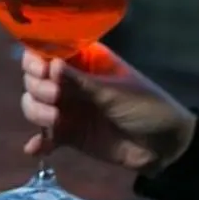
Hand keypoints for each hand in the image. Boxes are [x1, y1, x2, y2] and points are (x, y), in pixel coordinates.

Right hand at [20, 44, 196, 174]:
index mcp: (84, 60)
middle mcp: (70, 81)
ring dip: (36, 111)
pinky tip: (35, 149)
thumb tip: (51, 65)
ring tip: (55, 121)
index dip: (38, 58)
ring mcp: (68, 108)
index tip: (43, 70)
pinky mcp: (69, 135)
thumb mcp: (114, 92)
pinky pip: (45, 137)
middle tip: (55, 96)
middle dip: (38, 86)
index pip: (48, 50)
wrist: (165, 146)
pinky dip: (38, 142)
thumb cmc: (146, 106)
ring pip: (34, 104)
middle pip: (34, 77)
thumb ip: (80, 82)